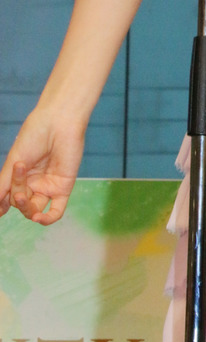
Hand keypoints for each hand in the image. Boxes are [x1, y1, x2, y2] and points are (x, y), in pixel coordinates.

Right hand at [0, 109, 85, 224]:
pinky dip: (47, 219)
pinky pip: (56, 211)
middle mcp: (36, 182)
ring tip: (21, 194)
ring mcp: (49, 185)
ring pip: (34, 209)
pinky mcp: (64, 187)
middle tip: (18, 171)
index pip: (10, 196)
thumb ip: (4, 186)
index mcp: (22, 175)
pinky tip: (37, 217)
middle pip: (21, 202)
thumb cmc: (35, 135)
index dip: (3, 203)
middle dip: (15, 193)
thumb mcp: (14, 162)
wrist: (58, 121)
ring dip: (26, 206)